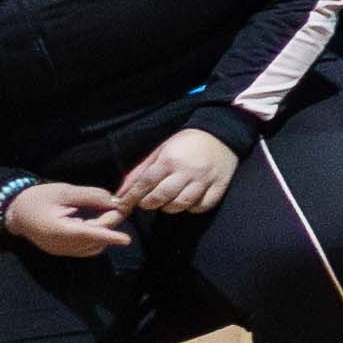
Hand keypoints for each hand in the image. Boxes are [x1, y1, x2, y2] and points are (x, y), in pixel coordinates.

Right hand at [1, 182, 132, 258]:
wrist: (15, 212)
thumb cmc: (37, 198)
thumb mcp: (63, 191)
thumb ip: (89, 196)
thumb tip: (113, 201)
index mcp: (58, 230)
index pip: (88, 234)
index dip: (108, 236)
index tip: (125, 239)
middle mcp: (60, 245)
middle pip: (93, 239)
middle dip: (108, 224)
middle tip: (114, 207)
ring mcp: (61, 250)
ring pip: (91, 246)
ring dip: (102, 232)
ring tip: (102, 213)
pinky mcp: (61, 251)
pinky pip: (84, 249)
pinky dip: (94, 238)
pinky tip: (93, 224)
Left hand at [117, 126, 238, 217]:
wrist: (221, 134)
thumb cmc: (186, 143)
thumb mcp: (161, 151)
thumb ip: (141, 171)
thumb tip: (121, 192)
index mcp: (170, 159)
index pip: (145, 183)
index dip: (131, 197)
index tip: (122, 206)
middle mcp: (187, 170)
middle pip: (162, 197)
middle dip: (149, 203)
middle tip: (147, 201)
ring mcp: (204, 179)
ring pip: (181, 204)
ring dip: (169, 207)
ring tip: (167, 201)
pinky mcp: (219, 186)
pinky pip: (202, 206)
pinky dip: (192, 207)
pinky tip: (188, 201)